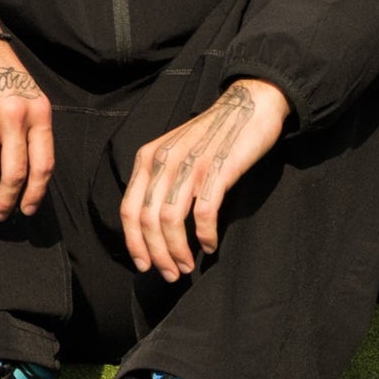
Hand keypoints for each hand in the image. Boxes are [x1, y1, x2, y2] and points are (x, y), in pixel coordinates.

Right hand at [0, 0, 53, 220]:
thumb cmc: (0, 69)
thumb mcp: (28, 94)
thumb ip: (32, 128)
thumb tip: (30, 174)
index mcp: (39, 112)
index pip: (43, 164)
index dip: (34, 193)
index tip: (26, 210)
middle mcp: (16, 115)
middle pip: (15, 172)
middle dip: (6, 201)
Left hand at [120, 78, 288, 280]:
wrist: (249, 104)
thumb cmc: (213, 135)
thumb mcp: (174, 152)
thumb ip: (161, 181)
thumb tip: (154, 228)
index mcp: (148, 158)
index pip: (129, 209)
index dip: (133, 242)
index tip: (144, 265)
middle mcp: (163, 161)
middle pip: (147, 220)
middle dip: (157, 254)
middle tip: (170, 274)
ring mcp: (189, 164)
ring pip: (170, 220)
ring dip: (177, 250)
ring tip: (187, 266)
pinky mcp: (216, 169)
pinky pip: (203, 212)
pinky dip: (204, 235)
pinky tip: (210, 246)